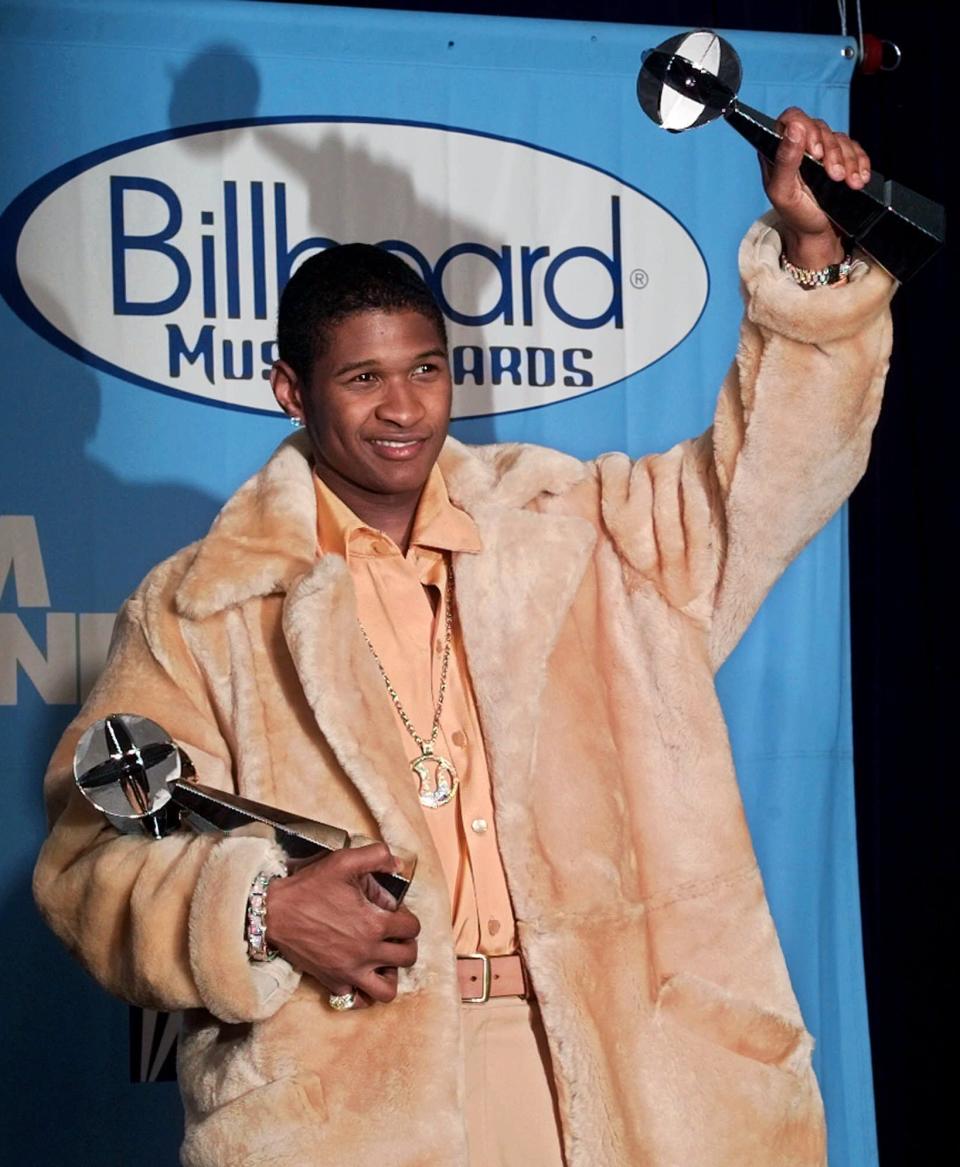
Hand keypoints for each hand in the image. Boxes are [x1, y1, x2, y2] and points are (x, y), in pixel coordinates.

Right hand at [265, 842, 419, 1005]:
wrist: (273, 913)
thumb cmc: (309, 887)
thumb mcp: (344, 861)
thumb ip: (377, 856)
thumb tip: (399, 864)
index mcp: (374, 924)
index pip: (412, 928)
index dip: (407, 917)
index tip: (394, 912)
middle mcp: (366, 953)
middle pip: (407, 958)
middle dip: (406, 944)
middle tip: (394, 934)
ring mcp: (349, 972)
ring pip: (388, 989)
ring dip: (391, 974)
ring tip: (383, 958)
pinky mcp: (332, 982)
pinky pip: (357, 1000)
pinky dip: (364, 992)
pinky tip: (361, 974)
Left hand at [762, 107, 871, 269]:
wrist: (818, 234)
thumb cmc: (795, 215)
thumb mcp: (783, 192)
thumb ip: (784, 160)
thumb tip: (793, 128)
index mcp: (778, 150)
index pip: (791, 119)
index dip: (805, 127)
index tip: (816, 151)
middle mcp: (799, 146)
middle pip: (819, 127)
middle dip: (832, 151)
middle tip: (833, 176)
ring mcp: (821, 152)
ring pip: (839, 138)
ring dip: (848, 160)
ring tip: (848, 183)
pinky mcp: (840, 158)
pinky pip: (855, 148)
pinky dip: (860, 163)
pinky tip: (858, 179)